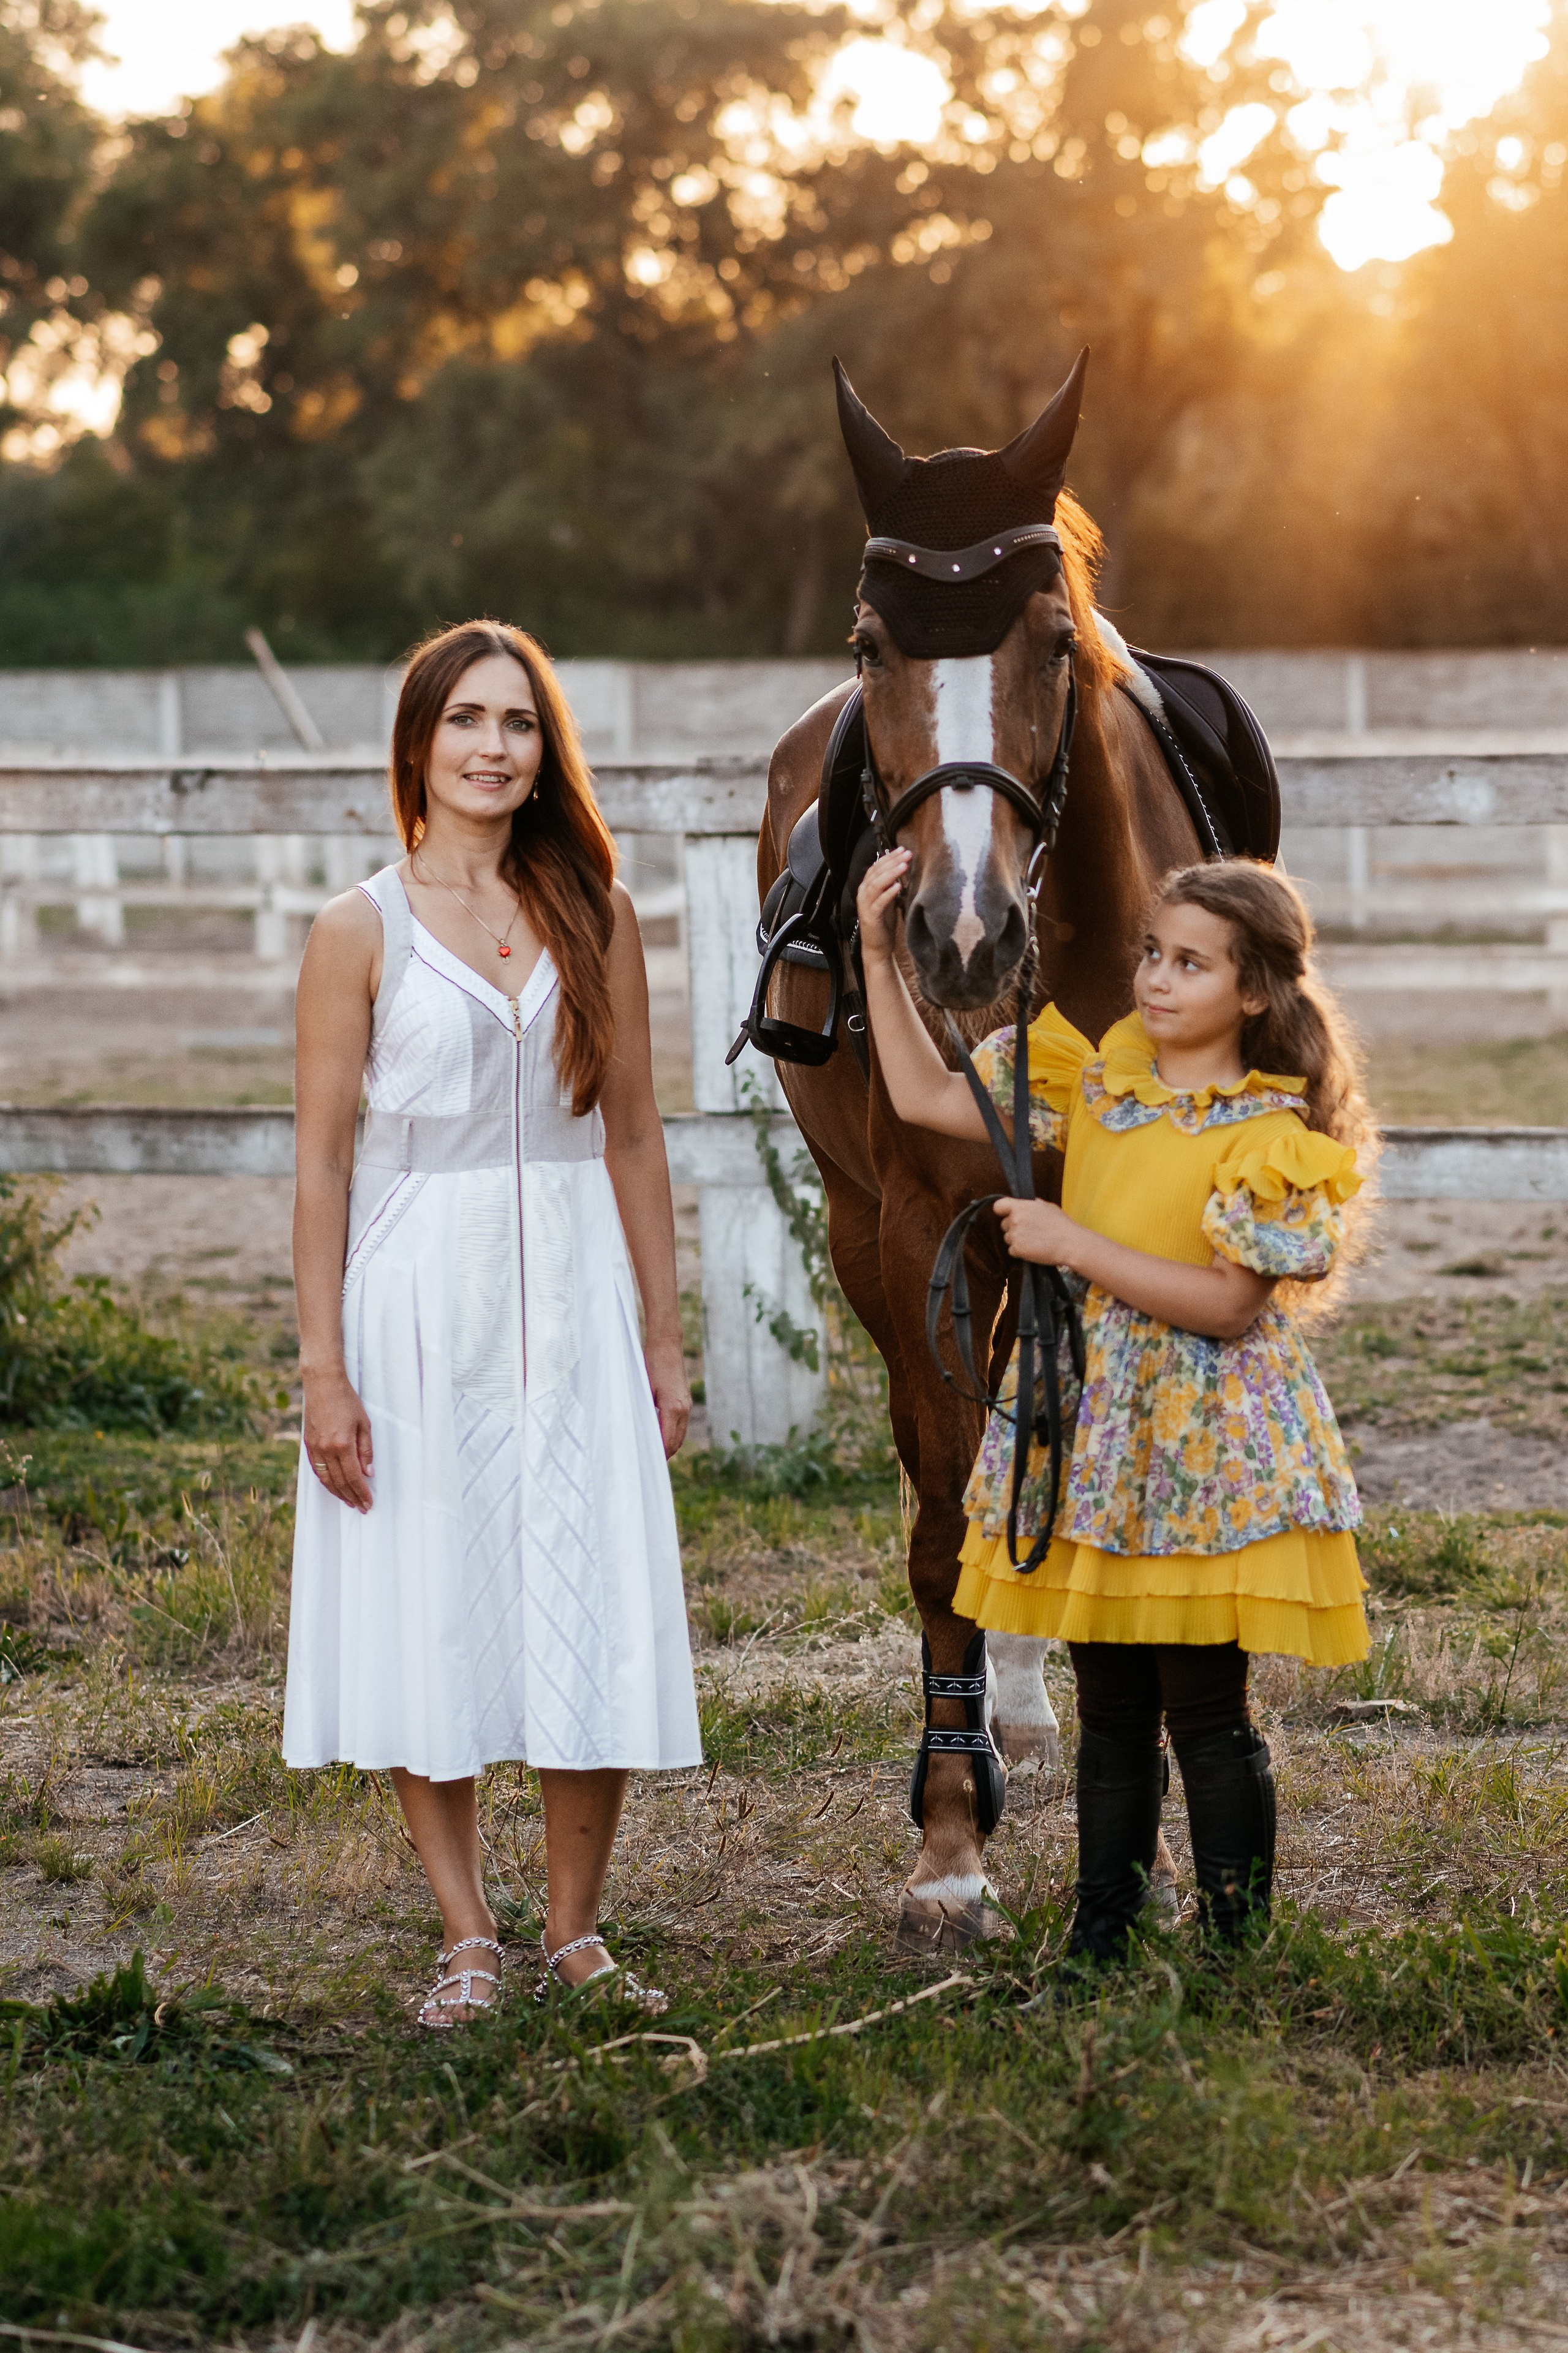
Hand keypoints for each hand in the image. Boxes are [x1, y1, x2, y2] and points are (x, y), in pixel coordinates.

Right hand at [302, 1370, 373, 1510]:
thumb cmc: (347, 1401)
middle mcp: (326, 1449)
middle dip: (351, 1497)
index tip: (368, 1503)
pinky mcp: (308, 1444)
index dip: (361, 1493)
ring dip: (337, 1493)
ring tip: (348, 1501)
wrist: (323, 1384)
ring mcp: (315, 1448)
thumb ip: (366, 1450)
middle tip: (361, 1508)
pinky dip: (325, 1481)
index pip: (353, 1477)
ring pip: (326, 1479)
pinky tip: (333, 1486)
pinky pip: (317, 1469)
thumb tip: (368, 1473)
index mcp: (342, 1445)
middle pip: (339, 1482)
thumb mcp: (364, 1424)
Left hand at [645, 1336, 690, 1459]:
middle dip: (665, 1454)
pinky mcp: (685, 1401)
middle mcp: (684, 1409)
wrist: (666, 1347)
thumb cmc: (651, 1365)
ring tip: (655, 1455)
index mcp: (673, 1408)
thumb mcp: (645, 1390)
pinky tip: (661, 1437)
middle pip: (676, 1442)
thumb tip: (642, 1434)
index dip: (659, 1454)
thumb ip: (646, 1413)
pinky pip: (681, 1425)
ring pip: (681, 1435)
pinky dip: (673, 1435)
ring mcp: (687, 1405)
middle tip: (650, 1464)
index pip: (667, 1440)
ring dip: (670, 1445)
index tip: (648, 1463)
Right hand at [855, 846, 909, 961]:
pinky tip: (899, 886)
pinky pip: (879, 902)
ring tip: (904, 866)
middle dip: (892, 861)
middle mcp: (863, 894)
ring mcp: (865, 905)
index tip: (902, 849)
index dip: (889, 857)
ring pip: (876, 884)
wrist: (877, 946)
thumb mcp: (888, 900)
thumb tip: (901, 869)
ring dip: (891, 873)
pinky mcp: (871, 917)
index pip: (876, 867)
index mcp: (866, 888)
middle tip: (906, 853)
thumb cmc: (884, 923)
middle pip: (876, 873)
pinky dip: (889, 893)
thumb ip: (890, 886)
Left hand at [995, 1197, 1079, 1268]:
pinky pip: (1012, 1251)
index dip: (1002, 1211)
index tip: (1007, 1214)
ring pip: (1008, 1239)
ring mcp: (1015, 1235)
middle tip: (1030, 1231)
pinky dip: (1021, 1252)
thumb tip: (1027, 1204)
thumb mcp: (1047, 1207)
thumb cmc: (1061, 1225)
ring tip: (1034, 1241)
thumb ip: (1032, 1205)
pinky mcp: (1017, 1249)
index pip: (999, 1206)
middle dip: (1014, 1228)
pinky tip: (1034, 1249)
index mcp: (1021, 1207)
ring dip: (1017, 1241)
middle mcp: (1015, 1220)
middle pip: (1004, 1225)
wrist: (1069, 1243)